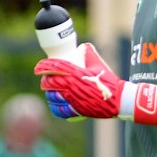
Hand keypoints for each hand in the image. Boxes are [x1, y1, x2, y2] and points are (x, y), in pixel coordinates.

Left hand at [35, 43, 156, 125]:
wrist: (118, 99)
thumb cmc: (109, 80)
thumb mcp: (99, 64)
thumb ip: (89, 53)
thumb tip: (83, 45)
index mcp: (76, 73)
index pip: (55, 68)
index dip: (44, 66)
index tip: (38, 67)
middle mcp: (72, 87)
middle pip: (50, 83)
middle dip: (45, 80)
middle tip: (45, 79)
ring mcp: (74, 100)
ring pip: (53, 97)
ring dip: (50, 94)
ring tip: (50, 91)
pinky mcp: (77, 111)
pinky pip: (60, 110)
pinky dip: (55, 107)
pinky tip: (55, 104)